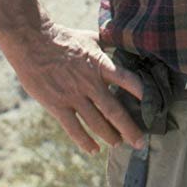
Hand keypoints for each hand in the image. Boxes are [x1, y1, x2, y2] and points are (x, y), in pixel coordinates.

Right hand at [0, 22, 146, 152]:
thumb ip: (109, 44)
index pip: (127, 80)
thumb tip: (125, 41)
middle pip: (114, 110)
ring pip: (96, 123)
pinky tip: (94, 150)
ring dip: (109, 136)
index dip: (141, 93)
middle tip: (140, 142)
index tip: (153, 106)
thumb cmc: (63, 37)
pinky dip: (85, 141)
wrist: (32, 42)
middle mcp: (90, 83)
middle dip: (129, 128)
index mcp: (100, 65)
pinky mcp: (57, 105)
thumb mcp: (91, 37)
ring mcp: (73, 96)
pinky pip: (73, 128)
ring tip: (119, 144)